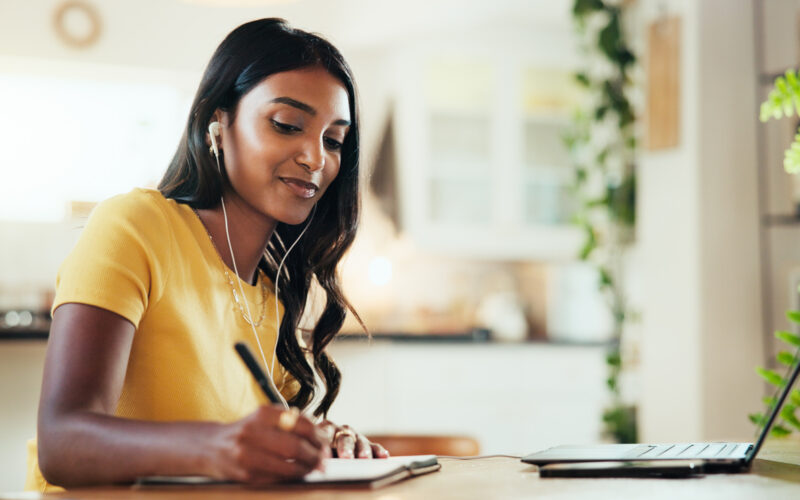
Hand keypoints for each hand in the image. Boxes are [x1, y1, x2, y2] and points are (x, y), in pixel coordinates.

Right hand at [207, 405, 329, 484]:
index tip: (325, 442)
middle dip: (315, 455)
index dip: (318, 435)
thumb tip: (322, 436)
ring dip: (307, 469)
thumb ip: (291, 421)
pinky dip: (292, 477)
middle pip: (296, 447)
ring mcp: (247, 456)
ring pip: (288, 467)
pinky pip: (277, 479)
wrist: (211, 446)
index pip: (301, 424)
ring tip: (313, 467)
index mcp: (262, 414)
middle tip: (324, 459)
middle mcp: (252, 433)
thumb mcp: (265, 417)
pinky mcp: (245, 475)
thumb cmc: (246, 431)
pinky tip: (297, 473)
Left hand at [319, 420, 388, 458]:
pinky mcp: (368, 444)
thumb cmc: (320, 451)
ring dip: (363, 450)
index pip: (325, 433)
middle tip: (346, 457)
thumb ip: (318, 455)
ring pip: (360, 442)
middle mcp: (342, 429)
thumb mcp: (317, 449)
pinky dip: (378, 451)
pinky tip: (383, 456)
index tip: (324, 454)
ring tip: (365, 458)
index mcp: (326, 428)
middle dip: (346, 448)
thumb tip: (316, 464)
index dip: (325, 442)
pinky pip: (374, 447)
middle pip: (344, 438)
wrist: (326, 446)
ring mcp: (356, 436)